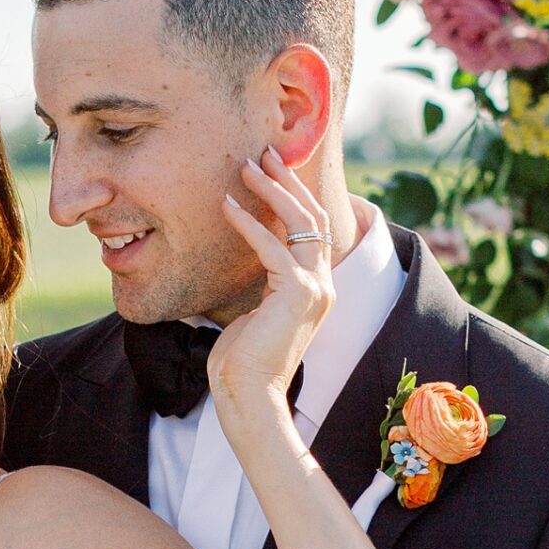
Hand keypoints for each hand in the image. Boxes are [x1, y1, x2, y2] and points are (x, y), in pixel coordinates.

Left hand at [206, 148, 333, 415]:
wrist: (249, 395)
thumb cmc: (243, 361)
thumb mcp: (255, 311)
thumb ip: (262, 282)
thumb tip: (249, 254)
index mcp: (317, 288)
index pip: (312, 229)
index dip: (294, 196)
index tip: (271, 170)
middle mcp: (322, 284)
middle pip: (311, 217)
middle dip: (287, 181)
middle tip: (264, 153)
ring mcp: (313, 287)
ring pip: (299, 223)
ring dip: (271, 191)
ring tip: (246, 167)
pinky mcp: (294, 292)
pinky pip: (270, 245)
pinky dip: (247, 222)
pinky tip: (226, 205)